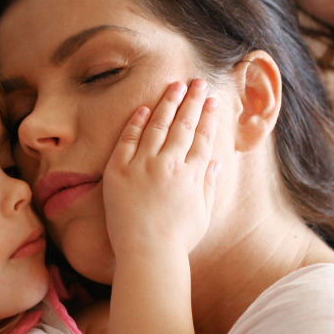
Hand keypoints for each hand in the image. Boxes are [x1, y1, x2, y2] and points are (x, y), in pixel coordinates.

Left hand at [102, 79, 219, 254]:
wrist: (147, 253)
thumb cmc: (177, 240)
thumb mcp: (202, 213)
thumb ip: (208, 185)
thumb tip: (214, 162)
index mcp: (193, 174)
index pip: (203, 136)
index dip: (208, 115)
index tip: (212, 99)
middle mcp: (170, 165)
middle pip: (184, 124)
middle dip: (192, 100)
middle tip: (198, 81)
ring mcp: (144, 166)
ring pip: (158, 126)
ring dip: (168, 103)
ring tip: (175, 85)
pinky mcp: (119, 171)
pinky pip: (128, 140)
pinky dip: (136, 123)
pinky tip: (144, 109)